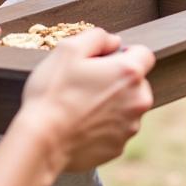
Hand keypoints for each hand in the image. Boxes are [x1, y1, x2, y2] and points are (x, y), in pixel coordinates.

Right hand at [17, 28, 154, 171]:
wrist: (40, 142)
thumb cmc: (52, 94)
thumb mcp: (68, 49)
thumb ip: (97, 37)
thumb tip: (114, 41)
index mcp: (129, 74)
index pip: (144, 54)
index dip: (124, 53)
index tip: (104, 61)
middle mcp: (138, 101)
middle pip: (137, 83)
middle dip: (117, 80)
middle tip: (87, 84)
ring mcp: (129, 128)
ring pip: (126, 108)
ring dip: (111, 104)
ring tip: (80, 106)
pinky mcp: (118, 149)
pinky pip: (115, 130)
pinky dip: (102, 127)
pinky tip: (79, 125)